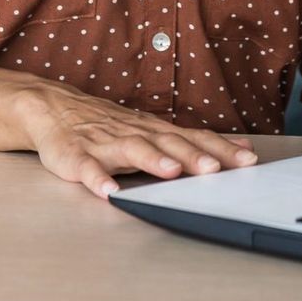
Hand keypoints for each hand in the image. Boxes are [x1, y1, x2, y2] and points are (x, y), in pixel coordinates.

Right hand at [11, 79, 258, 199]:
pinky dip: (98, 179)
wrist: (54, 109)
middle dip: (192, 155)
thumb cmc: (110, 126)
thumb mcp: (153, 131)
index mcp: (155, 130)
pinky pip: (87, 168)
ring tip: (170, 172)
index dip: (220, 148)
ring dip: (152, 159)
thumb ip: (191, 142)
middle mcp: (134, 133)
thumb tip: (239, 150)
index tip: (247, 160)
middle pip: (168, 142)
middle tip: (216, 168)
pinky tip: (108, 192)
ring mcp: (105, 143)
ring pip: (132, 149)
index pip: (193, 138)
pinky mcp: (76, 156)